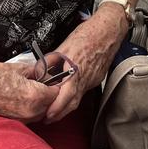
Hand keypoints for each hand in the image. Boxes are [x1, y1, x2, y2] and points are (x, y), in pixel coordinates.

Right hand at [0, 59, 57, 120]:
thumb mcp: (20, 68)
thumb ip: (38, 71)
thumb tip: (47, 73)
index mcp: (34, 96)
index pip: (57, 93)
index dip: (56, 84)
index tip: (53, 79)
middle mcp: (30, 111)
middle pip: (51, 105)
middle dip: (49, 95)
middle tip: (44, 83)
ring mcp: (22, 119)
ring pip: (41, 113)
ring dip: (41, 103)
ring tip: (31, 89)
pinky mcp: (14, 122)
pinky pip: (30, 116)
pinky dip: (31, 108)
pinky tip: (22, 98)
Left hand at [42, 4, 127, 122]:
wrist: (108, 30)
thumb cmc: (88, 34)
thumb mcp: (64, 46)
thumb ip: (51, 60)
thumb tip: (39, 71)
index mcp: (75, 69)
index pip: (66, 95)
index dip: (56, 108)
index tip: (47, 115)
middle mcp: (85, 77)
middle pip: (72, 102)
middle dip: (60, 113)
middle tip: (48, 118)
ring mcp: (92, 78)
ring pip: (78, 97)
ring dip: (66, 106)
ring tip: (55, 110)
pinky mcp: (96, 77)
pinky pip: (84, 89)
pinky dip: (75, 95)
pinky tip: (68, 94)